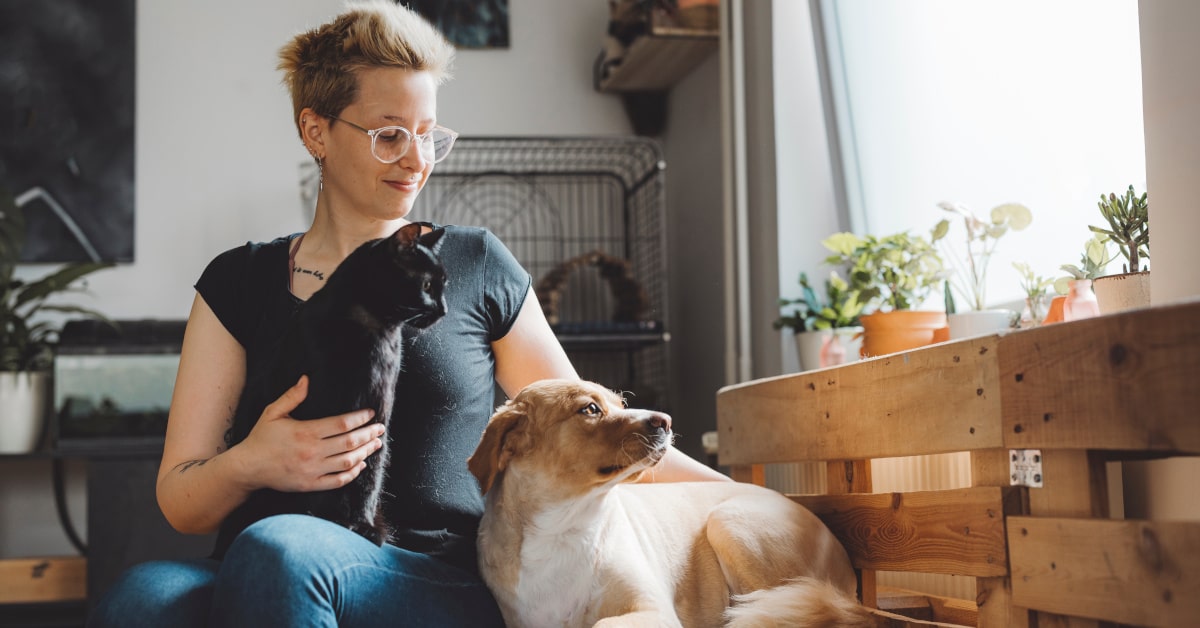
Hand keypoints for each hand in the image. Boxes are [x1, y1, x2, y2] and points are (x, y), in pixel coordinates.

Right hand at [235, 375, 385, 492]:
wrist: (248, 468)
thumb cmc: (261, 438)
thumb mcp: (273, 413)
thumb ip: (291, 396)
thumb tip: (306, 379)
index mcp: (306, 432)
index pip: (342, 424)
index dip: (360, 418)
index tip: (371, 413)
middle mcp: (312, 452)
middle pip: (350, 442)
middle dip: (369, 434)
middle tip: (380, 428)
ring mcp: (312, 470)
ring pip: (347, 462)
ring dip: (365, 452)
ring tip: (376, 444)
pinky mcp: (310, 484)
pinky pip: (337, 480)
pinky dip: (352, 473)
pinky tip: (360, 465)